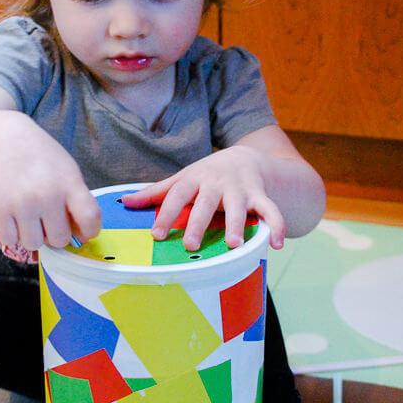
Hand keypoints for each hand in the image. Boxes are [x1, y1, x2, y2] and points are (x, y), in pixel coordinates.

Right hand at [0, 132, 100, 260]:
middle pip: (60, 239)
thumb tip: (80, 237)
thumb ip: (78, 202)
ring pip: (34, 244)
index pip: (90, 218)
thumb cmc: (44, 161)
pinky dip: (12, 235)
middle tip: (49, 220)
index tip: (82, 230)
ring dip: (34, 236)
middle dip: (56, 234)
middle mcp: (47, 194)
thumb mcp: (69, 173)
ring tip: (31, 219)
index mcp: (69, 183)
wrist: (8, 141)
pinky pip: (9, 240)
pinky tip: (15, 220)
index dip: (89, 231)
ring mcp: (22, 202)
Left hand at [120, 145, 286, 251]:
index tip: (157, 234)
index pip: (177, 196)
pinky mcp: (261, 195)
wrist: (246, 157)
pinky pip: (271, 210)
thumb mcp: (183, 179)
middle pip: (206, 203)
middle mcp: (217, 183)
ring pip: (239, 208)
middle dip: (199, 223)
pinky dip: (277, 225)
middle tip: (191, 245)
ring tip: (233, 244)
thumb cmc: (207, 175)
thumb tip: (126, 202)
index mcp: (194, 179)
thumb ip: (157, 193)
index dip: (166, 214)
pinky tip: (277, 244)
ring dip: (237, 225)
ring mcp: (241, 189)